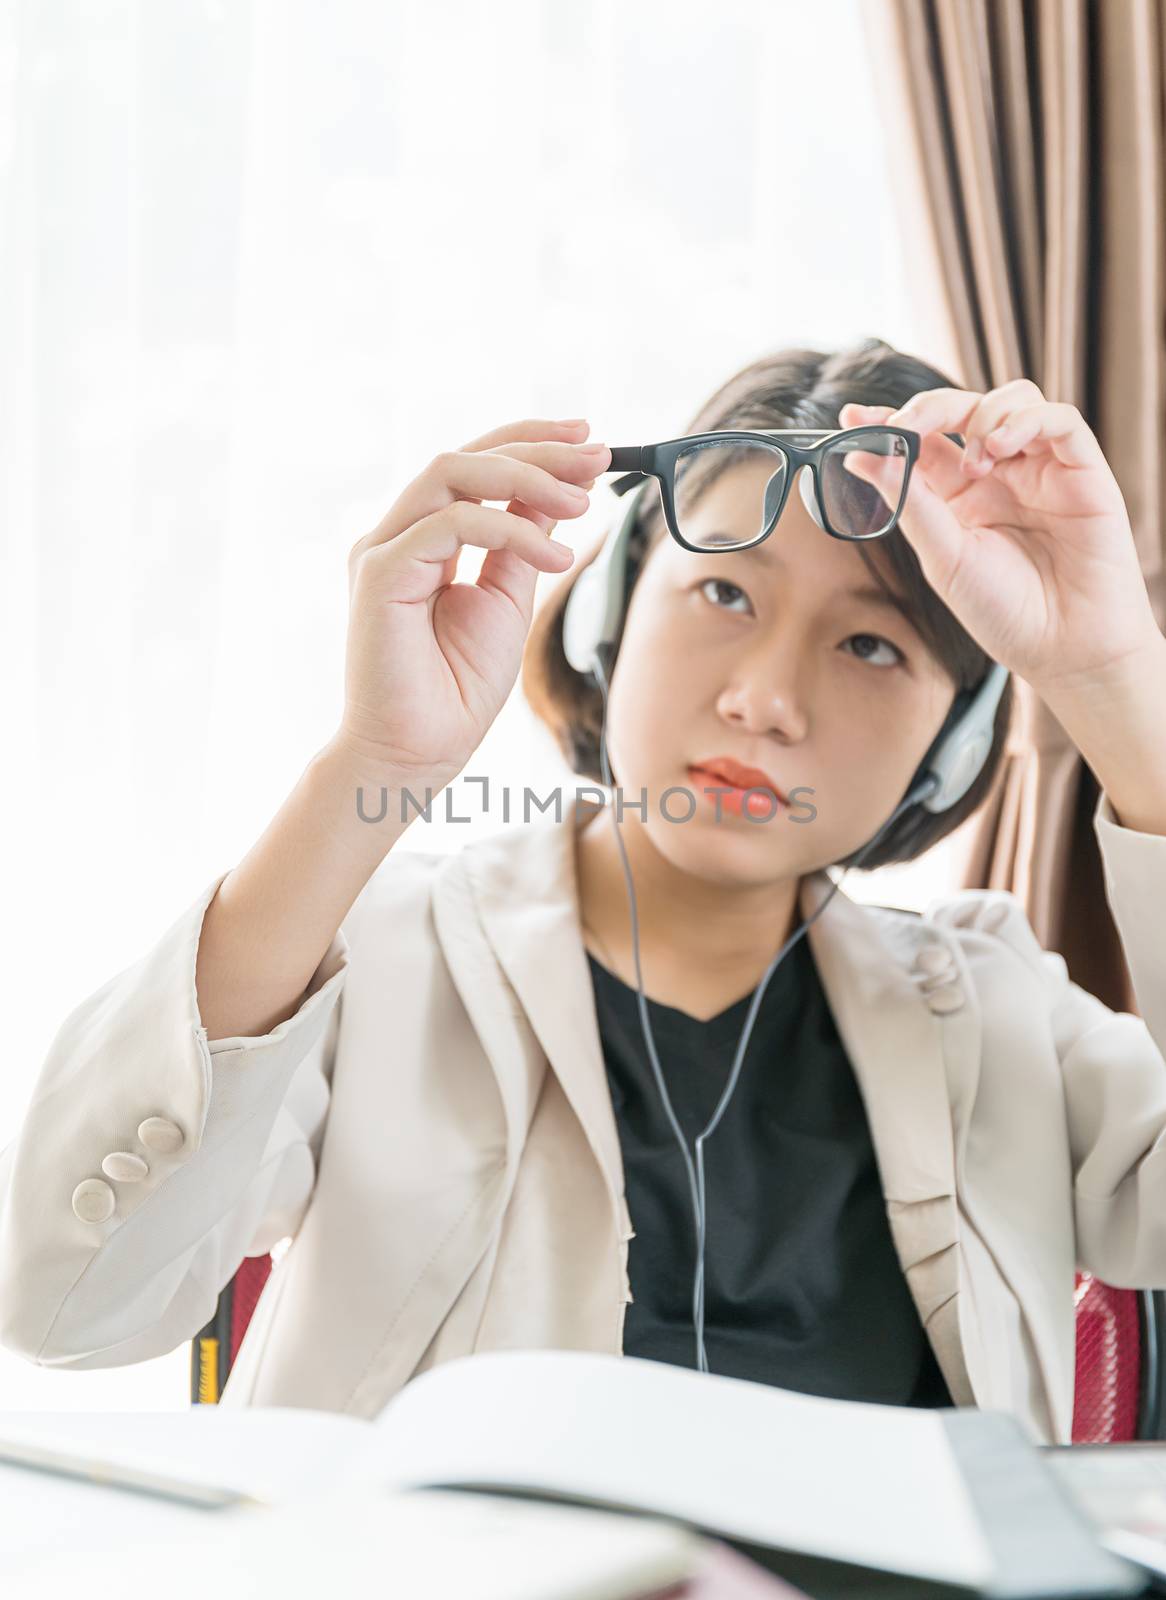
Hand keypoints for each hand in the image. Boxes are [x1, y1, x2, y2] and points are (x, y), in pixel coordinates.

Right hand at [337, 418, 610, 782]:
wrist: (419, 752)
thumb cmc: (456, 689)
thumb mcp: (507, 600)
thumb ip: (521, 543)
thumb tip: (555, 493)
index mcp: (423, 538)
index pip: (474, 466)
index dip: (531, 444)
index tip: (591, 441)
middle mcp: (397, 534)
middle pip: (463, 455)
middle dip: (537, 448)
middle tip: (598, 455)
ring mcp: (383, 549)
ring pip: (450, 471)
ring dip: (525, 476)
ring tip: (582, 501)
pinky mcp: (380, 572)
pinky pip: (451, 523)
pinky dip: (511, 528)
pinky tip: (555, 556)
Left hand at [836, 381, 1160, 694]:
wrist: (1064, 648)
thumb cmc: (1004, 611)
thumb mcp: (943, 557)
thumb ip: (909, 502)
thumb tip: (860, 457)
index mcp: (957, 495)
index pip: (922, 441)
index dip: (889, 421)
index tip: (853, 414)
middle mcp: (997, 474)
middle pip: (962, 408)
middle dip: (930, 407)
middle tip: (908, 425)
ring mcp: (1039, 467)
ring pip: (1013, 400)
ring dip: (983, 415)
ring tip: (975, 461)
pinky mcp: (1082, 469)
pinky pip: (1060, 419)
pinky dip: (1028, 420)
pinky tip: (1003, 447)